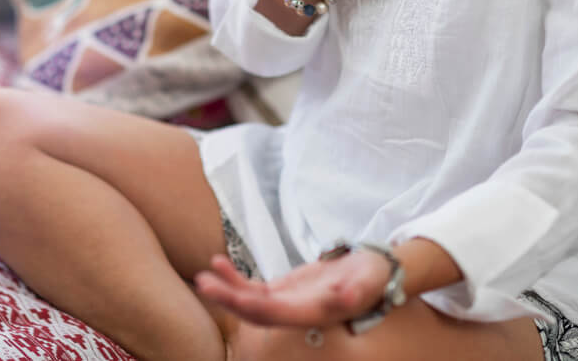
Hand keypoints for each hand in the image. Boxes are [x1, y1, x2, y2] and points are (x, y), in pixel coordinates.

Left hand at [195, 251, 389, 328]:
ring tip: (203, 277)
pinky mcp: (282, 291)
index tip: (237, 297)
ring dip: (225, 290)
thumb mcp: (369, 281)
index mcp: (314, 314)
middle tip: (204, 284)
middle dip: (229, 300)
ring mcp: (286, 303)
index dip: (257, 307)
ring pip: (250, 301)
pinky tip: (217, 263)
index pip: (280, 315)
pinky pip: (253, 287)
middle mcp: (296, 313)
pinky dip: (234, 278)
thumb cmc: (374, 277)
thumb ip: (358, 290)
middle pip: (256, 312)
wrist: (374, 273)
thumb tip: (348, 298)